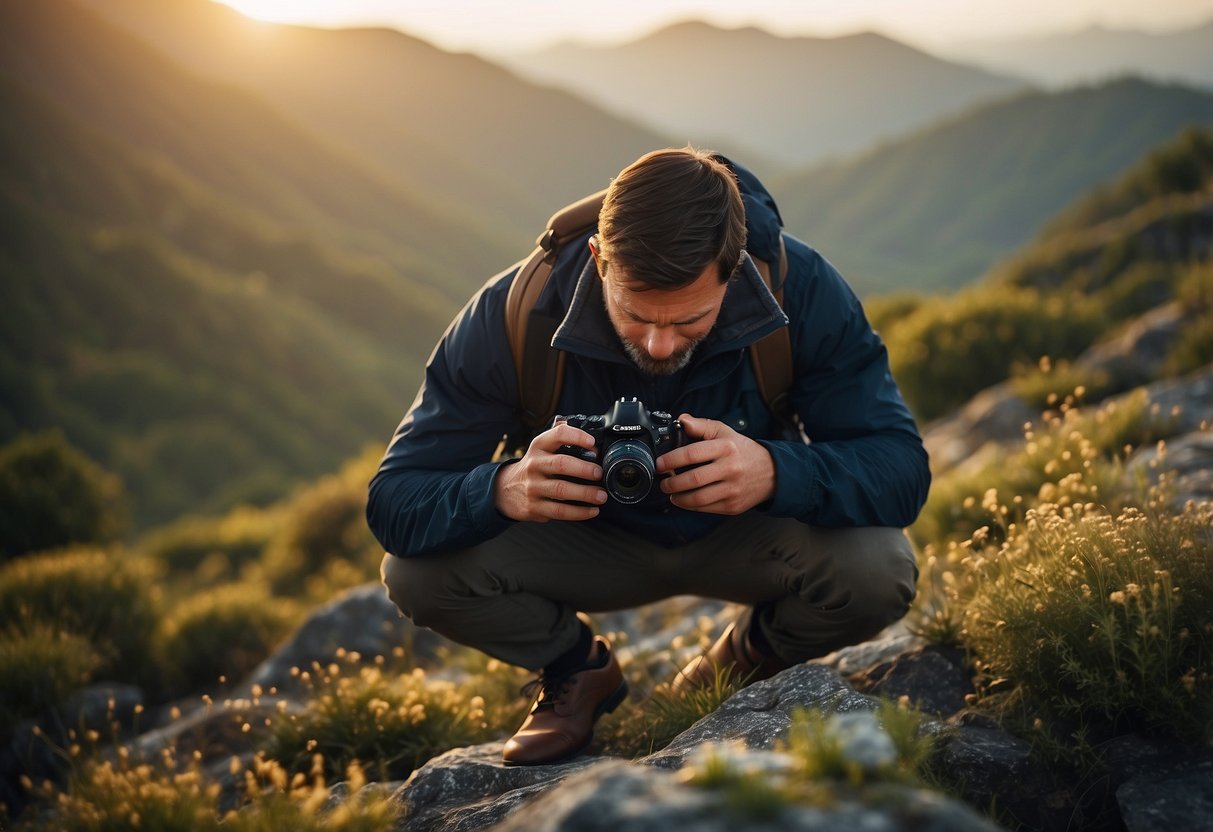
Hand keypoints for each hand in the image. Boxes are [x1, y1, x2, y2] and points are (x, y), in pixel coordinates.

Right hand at [493, 421, 607, 521]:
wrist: (505, 490)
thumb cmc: (533, 468)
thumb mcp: (541, 449)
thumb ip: (561, 440)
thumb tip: (591, 441)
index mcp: (539, 447)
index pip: (558, 435)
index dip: (576, 437)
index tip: (592, 443)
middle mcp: (534, 465)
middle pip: (561, 464)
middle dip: (584, 469)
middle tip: (599, 473)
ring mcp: (533, 487)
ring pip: (562, 490)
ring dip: (586, 493)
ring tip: (601, 495)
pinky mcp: (534, 507)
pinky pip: (560, 511)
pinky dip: (579, 512)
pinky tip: (592, 510)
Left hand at [656, 414, 775, 513]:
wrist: (771, 473)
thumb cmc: (742, 451)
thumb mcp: (725, 432)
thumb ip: (701, 426)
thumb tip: (682, 420)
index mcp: (726, 448)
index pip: (692, 454)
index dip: (671, 460)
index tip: (660, 464)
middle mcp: (731, 468)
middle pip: (693, 479)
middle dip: (671, 482)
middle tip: (663, 481)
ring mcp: (732, 489)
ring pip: (698, 498)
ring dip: (678, 498)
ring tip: (671, 493)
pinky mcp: (733, 506)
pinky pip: (705, 508)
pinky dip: (690, 506)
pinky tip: (684, 500)